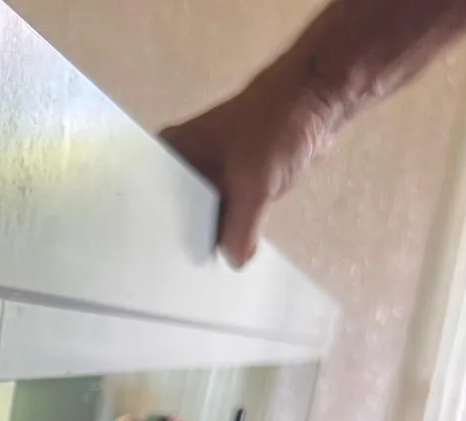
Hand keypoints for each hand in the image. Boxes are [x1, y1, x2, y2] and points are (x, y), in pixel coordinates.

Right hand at [162, 66, 338, 267]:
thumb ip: (239, 229)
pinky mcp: (231, 182)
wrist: (317, 99)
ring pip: (200, 216)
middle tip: (179, 277)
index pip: (149, 203)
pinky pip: (223, 213)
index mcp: (168, 155)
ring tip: (203, 270)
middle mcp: (180, 165)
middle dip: (180, 242)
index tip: (155, 267)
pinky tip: (230, 252)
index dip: (153, 235)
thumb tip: (234, 261)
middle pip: (171, 214)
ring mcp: (206, 174)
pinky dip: (230, 229)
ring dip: (209, 237)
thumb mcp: (252, 183)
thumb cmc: (275, 127)